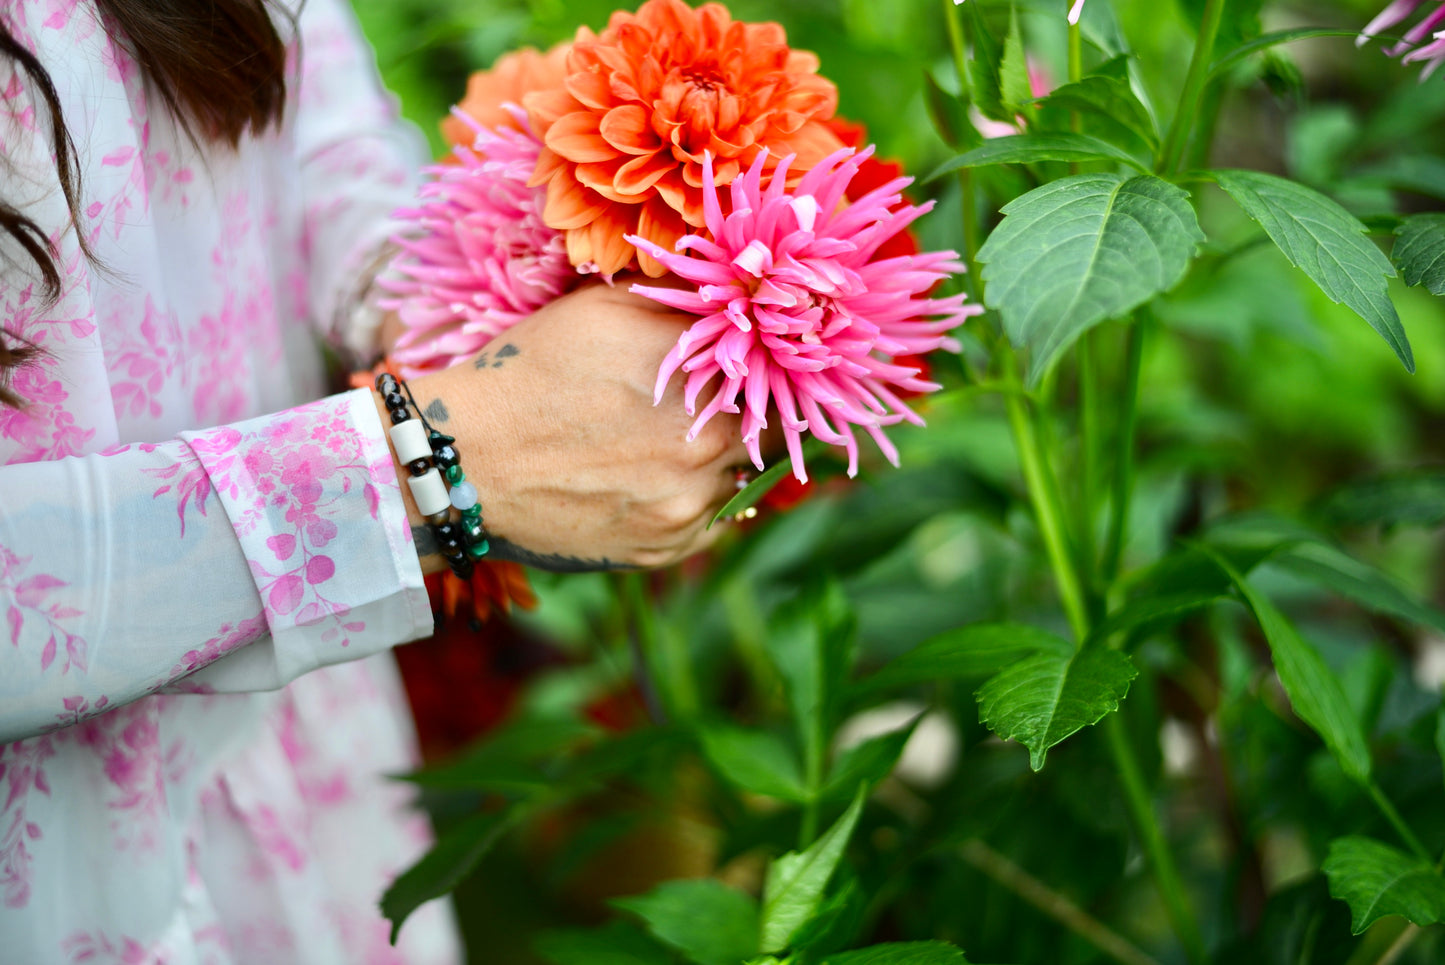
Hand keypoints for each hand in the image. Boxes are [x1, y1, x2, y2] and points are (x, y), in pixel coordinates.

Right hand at [380, 279, 751, 571]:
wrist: (468, 457)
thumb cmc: (532, 370)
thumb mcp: (606, 308)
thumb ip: (680, 303)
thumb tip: (736, 293)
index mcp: (705, 376)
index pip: (778, 372)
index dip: (768, 368)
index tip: (756, 366)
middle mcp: (711, 444)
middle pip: (768, 431)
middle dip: (744, 415)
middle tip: (703, 407)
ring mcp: (689, 503)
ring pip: (737, 480)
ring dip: (716, 462)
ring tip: (662, 445)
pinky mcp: (665, 548)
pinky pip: (708, 524)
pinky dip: (691, 503)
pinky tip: (648, 481)